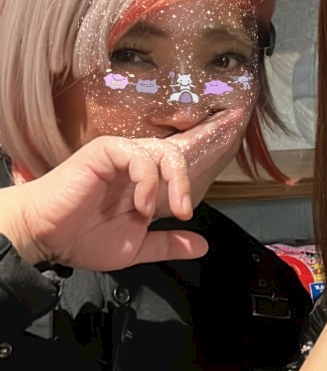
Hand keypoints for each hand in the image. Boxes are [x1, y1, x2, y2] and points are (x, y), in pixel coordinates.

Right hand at [0, 111, 240, 268]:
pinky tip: (140, 205)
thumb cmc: (82, 238)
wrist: (47, 239)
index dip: (208, 141)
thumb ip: (168, 244)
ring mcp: (121, 155)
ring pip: (164, 151)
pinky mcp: (105, 152)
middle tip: (186, 204)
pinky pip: (139, 156)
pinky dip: (147, 182)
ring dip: (174, 183)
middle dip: (195, 166)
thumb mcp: (136, 248)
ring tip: (168, 211)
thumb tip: (202, 245)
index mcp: (145, 183)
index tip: (236, 122)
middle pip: (179, 150)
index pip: (181, 159)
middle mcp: (136, 164)